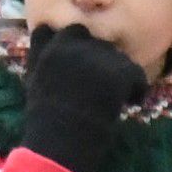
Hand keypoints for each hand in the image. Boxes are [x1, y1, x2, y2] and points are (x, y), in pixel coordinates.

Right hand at [18, 23, 151, 171]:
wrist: (60, 141)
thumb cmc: (45, 120)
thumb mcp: (34, 81)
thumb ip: (41, 56)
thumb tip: (48, 35)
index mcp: (49, 47)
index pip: (64, 30)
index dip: (73, 45)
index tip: (76, 64)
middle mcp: (72, 44)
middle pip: (92, 38)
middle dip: (95, 54)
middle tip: (98, 81)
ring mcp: (96, 55)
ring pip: (116, 55)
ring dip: (116, 72)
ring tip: (112, 97)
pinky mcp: (118, 70)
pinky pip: (136, 74)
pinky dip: (136, 89)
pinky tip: (130, 102)